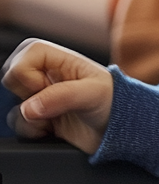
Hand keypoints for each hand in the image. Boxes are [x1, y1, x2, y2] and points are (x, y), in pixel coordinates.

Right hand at [0, 38, 112, 152]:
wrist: (121, 131)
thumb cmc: (116, 102)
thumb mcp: (94, 93)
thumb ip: (61, 96)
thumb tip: (28, 108)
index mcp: (62, 59)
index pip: (27, 53)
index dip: (27, 71)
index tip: (43, 86)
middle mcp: (48, 76)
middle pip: (12, 77)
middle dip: (26, 94)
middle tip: (52, 102)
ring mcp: (43, 99)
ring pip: (12, 104)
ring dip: (30, 117)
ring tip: (56, 118)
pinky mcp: (40, 119)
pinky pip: (18, 123)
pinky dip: (31, 130)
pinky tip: (51, 130)